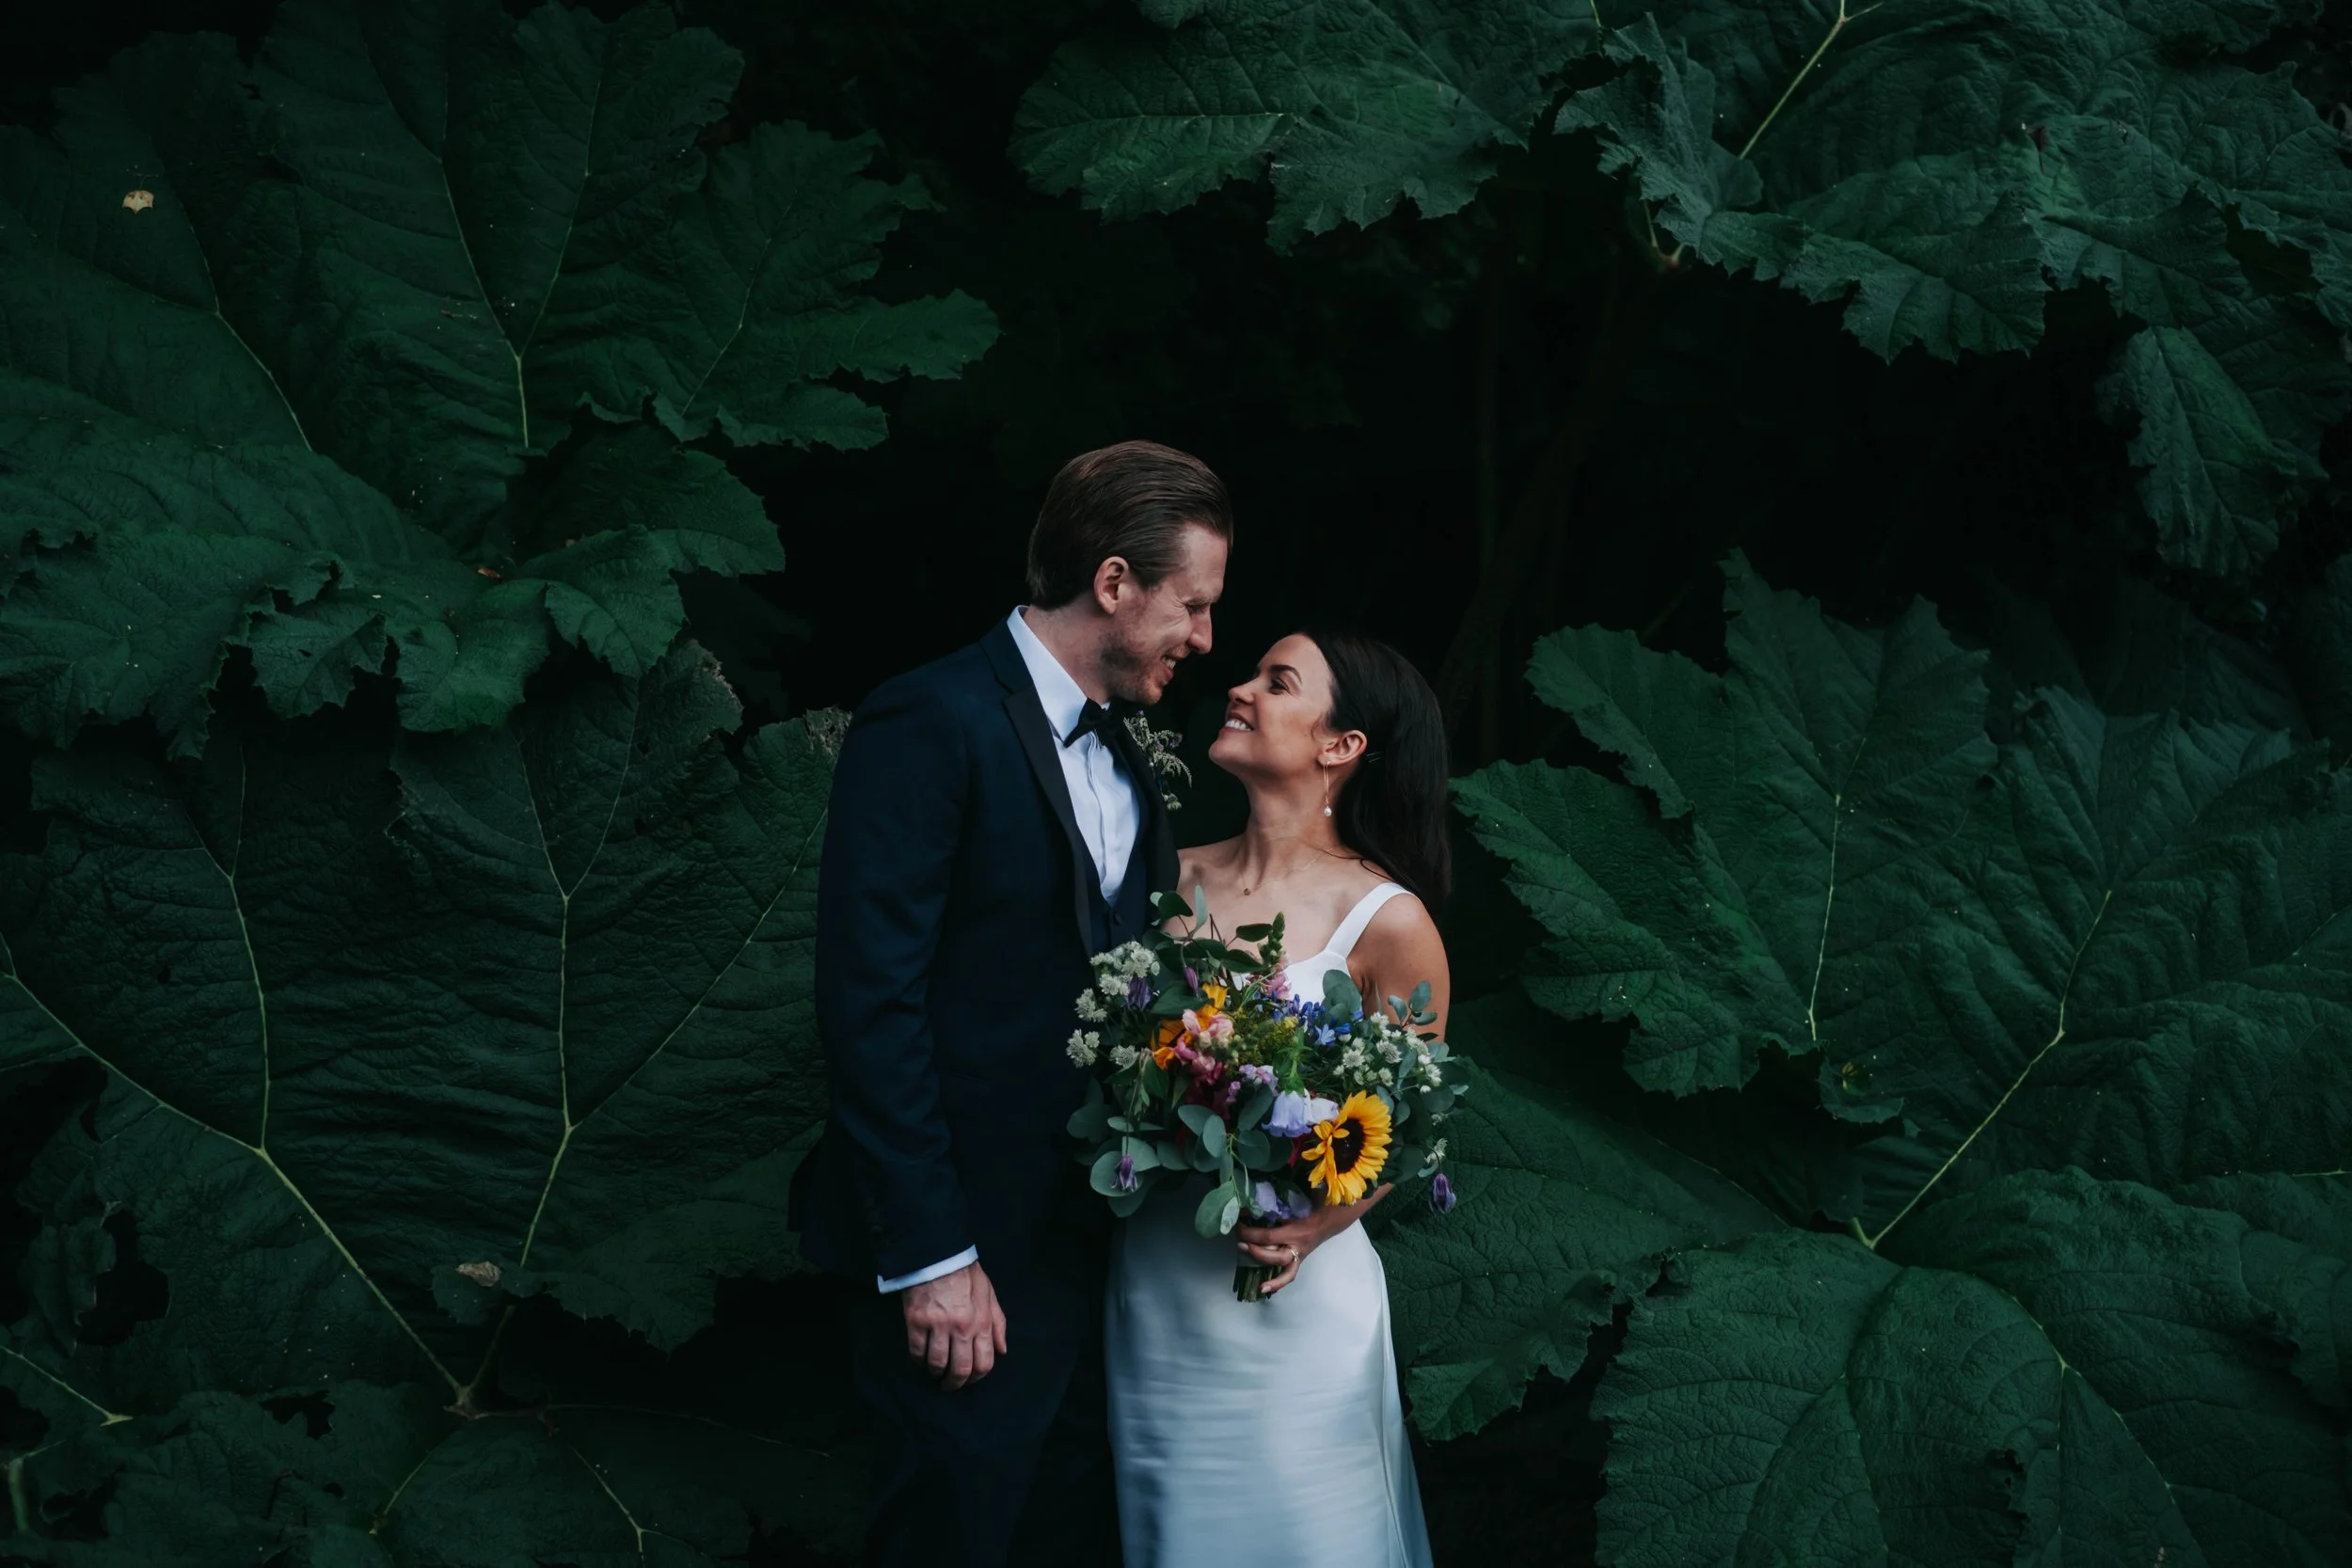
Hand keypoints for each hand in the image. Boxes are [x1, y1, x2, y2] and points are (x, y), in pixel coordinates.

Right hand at [901, 1261, 1007, 1390]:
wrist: (938, 1255)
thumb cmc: (966, 1275)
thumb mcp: (989, 1295)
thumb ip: (998, 1324)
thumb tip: (1002, 1350)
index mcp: (982, 1322)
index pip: (984, 1363)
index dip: (976, 1378)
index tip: (969, 1380)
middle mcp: (962, 1327)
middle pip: (960, 1369)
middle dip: (955, 1384)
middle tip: (949, 1386)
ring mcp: (938, 1325)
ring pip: (937, 1364)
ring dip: (936, 1373)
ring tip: (934, 1372)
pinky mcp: (917, 1321)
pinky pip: (916, 1352)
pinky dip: (918, 1361)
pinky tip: (920, 1360)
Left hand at [1234, 1183, 1391, 1296]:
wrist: (1340, 1212)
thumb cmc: (1321, 1201)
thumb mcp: (1303, 1196)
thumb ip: (1284, 1194)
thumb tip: (1258, 1190)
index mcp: (1298, 1231)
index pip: (1269, 1237)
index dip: (1250, 1233)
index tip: (1237, 1222)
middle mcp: (1299, 1246)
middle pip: (1273, 1256)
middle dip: (1254, 1250)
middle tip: (1239, 1241)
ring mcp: (1301, 1253)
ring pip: (1285, 1271)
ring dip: (1268, 1272)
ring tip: (1253, 1280)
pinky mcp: (1301, 1257)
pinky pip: (1290, 1274)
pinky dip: (1278, 1282)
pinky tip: (1264, 1289)